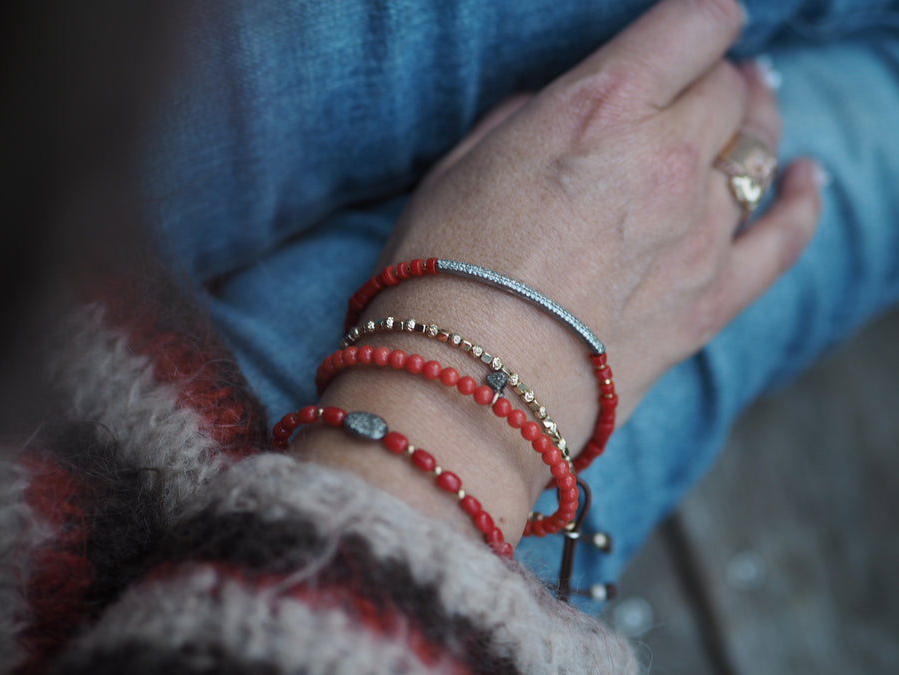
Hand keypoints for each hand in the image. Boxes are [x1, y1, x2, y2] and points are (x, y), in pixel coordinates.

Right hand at [302, 0, 821, 543]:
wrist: (470, 388)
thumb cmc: (442, 274)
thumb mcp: (460, 168)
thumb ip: (523, 121)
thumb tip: (557, 110)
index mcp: (601, 110)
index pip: (692, 28)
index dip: (702, 19)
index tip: (698, 24)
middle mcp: (666, 159)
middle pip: (729, 92)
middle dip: (718, 78)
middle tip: (706, 81)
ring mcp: (699, 232)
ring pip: (759, 151)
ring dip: (754, 124)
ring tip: (750, 109)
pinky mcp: (712, 299)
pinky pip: (784, 238)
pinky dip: (802, 202)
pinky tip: (806, 179)